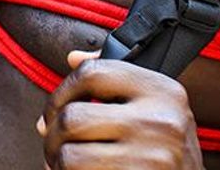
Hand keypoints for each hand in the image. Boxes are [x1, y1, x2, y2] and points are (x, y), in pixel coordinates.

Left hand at [39, 50, 202, 169]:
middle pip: (72, 117)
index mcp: (162, 91)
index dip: (62, 90)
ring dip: (58, 160)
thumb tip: (73, 58)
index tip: (55, 107)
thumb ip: (116, 79)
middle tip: (53, 142)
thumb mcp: (155, 106)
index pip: (92, 73)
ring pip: (70, 154)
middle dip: (52, 133)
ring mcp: (152, 157)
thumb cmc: (167, 146)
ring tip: (64, 161)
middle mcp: (160, 121)